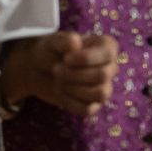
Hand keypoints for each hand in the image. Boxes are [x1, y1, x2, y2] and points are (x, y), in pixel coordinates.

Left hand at [1, 32, 118, 115]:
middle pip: (102, 75)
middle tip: (56, 69)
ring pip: (100, 94)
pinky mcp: (93, 104)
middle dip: (74, 74)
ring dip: (74, 89)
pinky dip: (70, 102)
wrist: (41, 70)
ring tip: (58, 81)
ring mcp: (104, 87)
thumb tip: (75, 42)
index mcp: (107, 47)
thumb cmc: (52, 51)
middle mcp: (110, 67)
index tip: (65, 58)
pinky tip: (60, 92)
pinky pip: (89, 109)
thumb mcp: (53, 42)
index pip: (107, 55)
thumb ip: (63, 40)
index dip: (85, 59)